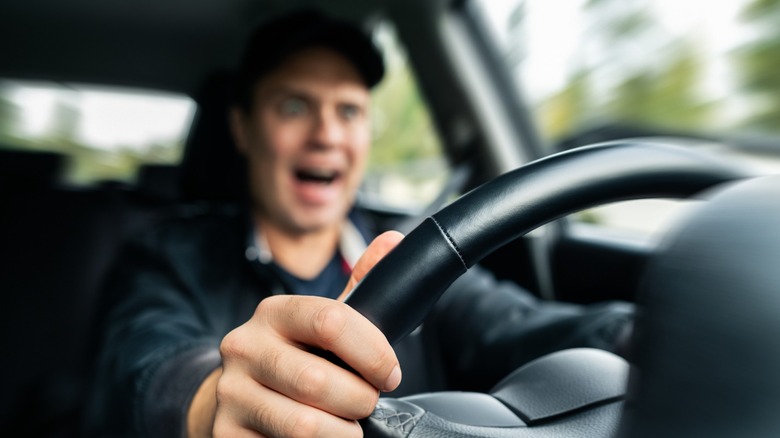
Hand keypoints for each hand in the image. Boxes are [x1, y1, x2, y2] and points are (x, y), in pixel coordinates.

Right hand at [201, 231, 403, 436]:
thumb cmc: (296, 357)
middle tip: (366, 402)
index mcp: (274, 312)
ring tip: (346, 425)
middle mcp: (244, 347)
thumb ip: (361, 286)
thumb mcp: (324, 321)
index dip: (373, 353)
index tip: (390, 373)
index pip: (332, 321)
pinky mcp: (226, 432)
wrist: (238, 396)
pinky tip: (319, 437)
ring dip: (342, 432)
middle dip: (359, 399)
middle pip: (319, 380)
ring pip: (305, 425)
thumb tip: (394, 242)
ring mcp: (230, 392)